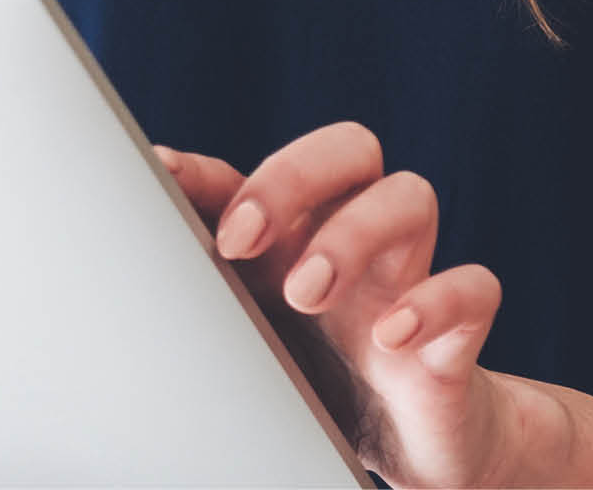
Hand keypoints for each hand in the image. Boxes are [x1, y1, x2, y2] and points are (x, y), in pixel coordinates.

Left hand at [155, 125, 559, 488]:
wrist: (418, 443)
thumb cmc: (322, 379)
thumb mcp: (253, 337)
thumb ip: (202, 294)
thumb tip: (118, 274)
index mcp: (295, 238)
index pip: (254, 175)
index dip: (209, 172)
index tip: (160, 176)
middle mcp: (353, 240)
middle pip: (348, 148)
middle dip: (292, 177)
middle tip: (241, 242)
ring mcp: (408, 279)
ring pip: (410, 196)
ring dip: (352, 234)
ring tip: (307, 296)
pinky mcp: (456, 333)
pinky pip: (474, 286)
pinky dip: (436, 302)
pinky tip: (391, 339)